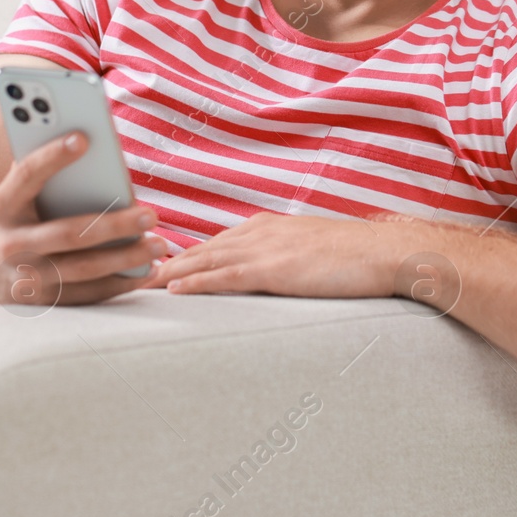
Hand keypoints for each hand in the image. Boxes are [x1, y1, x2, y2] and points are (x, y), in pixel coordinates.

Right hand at [0, 132, 167, 306]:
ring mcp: (24, 279)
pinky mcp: (41, 303)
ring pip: (82, 268)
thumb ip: (38, 172)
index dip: (52, 157)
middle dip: (113, 224)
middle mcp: (8, 245)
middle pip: (67, 233)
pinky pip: (87, 295)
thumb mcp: (13, 196)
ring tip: (160, 244)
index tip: (83, 138)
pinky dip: (120, 284)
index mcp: (1, 207)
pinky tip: (148, 271)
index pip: (26, 177)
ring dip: (125, 258)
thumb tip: (83, 139)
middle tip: (151, 214)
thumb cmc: (14, 221)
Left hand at [153, 212, 407, 298]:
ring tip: (139, 282)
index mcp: (268, 227)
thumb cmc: (357, 257)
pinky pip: (227, 276)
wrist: (385, 252)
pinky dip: (197, 282)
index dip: (186, 255)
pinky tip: (174, 289)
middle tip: (131, 271)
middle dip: (166, 261)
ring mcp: (266, 249)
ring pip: (206, 260)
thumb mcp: (312, 251)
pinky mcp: (275, 269)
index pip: (217, 242)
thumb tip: (271, 274)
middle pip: (202, 248)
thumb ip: (285, 257)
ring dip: (170, 272)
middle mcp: (261, 232)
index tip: (158, 264)